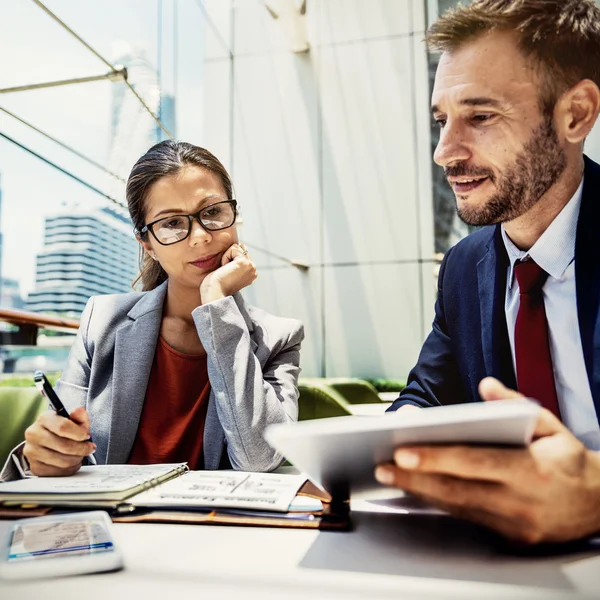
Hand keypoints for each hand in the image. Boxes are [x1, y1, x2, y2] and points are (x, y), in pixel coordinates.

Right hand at [23, 407, 95, 476]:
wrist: (45, 441)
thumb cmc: (61, 429)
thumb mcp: (72, 419)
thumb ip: (79, 416)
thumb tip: (80, 411)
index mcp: (44, 419)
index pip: (63, 427)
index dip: (80, 433)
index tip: (87, 436)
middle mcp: (34, 435)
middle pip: (65, 446)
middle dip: (82, 448)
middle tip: (89, 447)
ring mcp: (32, 452)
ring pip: (63, 461)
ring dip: (77, 458)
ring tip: (80, 453)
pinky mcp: (35, 467)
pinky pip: (59, 472)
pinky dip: (70, 468)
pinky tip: (72, 460)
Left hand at [200, 243, 256, 303]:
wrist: (214, 294)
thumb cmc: (217, 285)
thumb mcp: (230, 271)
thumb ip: (237, 260)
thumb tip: (242, 245)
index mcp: (251, 274)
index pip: (241, 254)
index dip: (230, 260)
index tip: (227, 275)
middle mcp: (253, 270)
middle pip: (239, 249)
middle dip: (229, 258)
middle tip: (226, 273)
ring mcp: (251, 266)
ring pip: (236, 248)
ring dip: (227, 258)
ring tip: (225, 271)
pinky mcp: (244, 262)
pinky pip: (233, 249)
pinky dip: (225, 258)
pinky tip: (225, 269)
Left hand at [374, 377, 599, 543]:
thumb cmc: (569, 459)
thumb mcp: (551, 424)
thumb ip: (515, 404)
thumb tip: (485, 386)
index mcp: (532, 470)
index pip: (475, 462)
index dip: (437, 457)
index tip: (403, 450)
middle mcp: (521, 501)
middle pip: (458, 490)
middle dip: (415, 478)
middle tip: (382, 466)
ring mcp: (515, 525)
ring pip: (457, 507)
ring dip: (420, 491)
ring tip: (390, 476)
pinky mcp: (510, 537)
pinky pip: (466, 517)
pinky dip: (439, 502)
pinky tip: (417, 489)